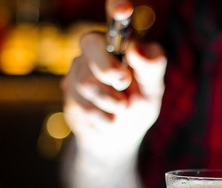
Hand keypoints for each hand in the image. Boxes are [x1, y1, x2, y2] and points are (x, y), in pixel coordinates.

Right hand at [60, 0, 165, 157]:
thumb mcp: (153, 90)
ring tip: (122, 109)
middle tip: (123, 81)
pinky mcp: (68, 91)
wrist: (117, 139)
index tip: (124, 9)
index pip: (115, 18)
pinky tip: (109, 120)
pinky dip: (102, 117)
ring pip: (86, 81)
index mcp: (121, 43)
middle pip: (89, 43)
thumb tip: (135, 47)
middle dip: (106, 66)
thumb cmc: (138, 107)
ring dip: (110, 102)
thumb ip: (151, 67)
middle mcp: (97, 50)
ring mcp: (79, 69)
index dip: (116, 6)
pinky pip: (82, 103)